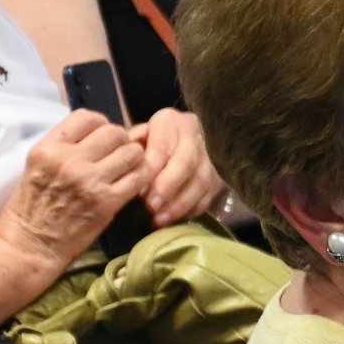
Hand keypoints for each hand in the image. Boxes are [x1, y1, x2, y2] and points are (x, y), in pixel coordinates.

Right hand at [0, 110, 147, 270]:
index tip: (102, 137)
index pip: (87, 117)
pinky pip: (139, 177)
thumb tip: (97, 134)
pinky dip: (141, 178)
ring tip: (127, 169)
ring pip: (132, 151)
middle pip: (114, 132)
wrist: (28, 249)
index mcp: (48, 149)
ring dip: (134, 159)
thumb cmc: (30, 210)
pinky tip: (133, 185)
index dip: (101, 124)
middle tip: (118, 155)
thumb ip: (63, 149)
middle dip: (121, 141)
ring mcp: (89, 181)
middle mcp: (69, 160)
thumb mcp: (36, 167)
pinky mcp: (106, 202)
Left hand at [128, 108, 224, 228]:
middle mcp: (194, 134)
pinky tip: (176, 220)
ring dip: (180, 203)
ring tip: (160, 220)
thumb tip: (124, 167)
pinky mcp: (219, 174)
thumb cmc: (145, 143)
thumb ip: (128, 150)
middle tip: (151, 207)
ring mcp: (210, 154)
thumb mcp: (135, 138)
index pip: (163, 145)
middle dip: (168, 186)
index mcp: (170, 122)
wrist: (175, 142)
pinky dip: (193, 209)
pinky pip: (209, 193)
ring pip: (201, 179)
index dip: (152, 169)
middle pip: (186, 161)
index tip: (139, 191)